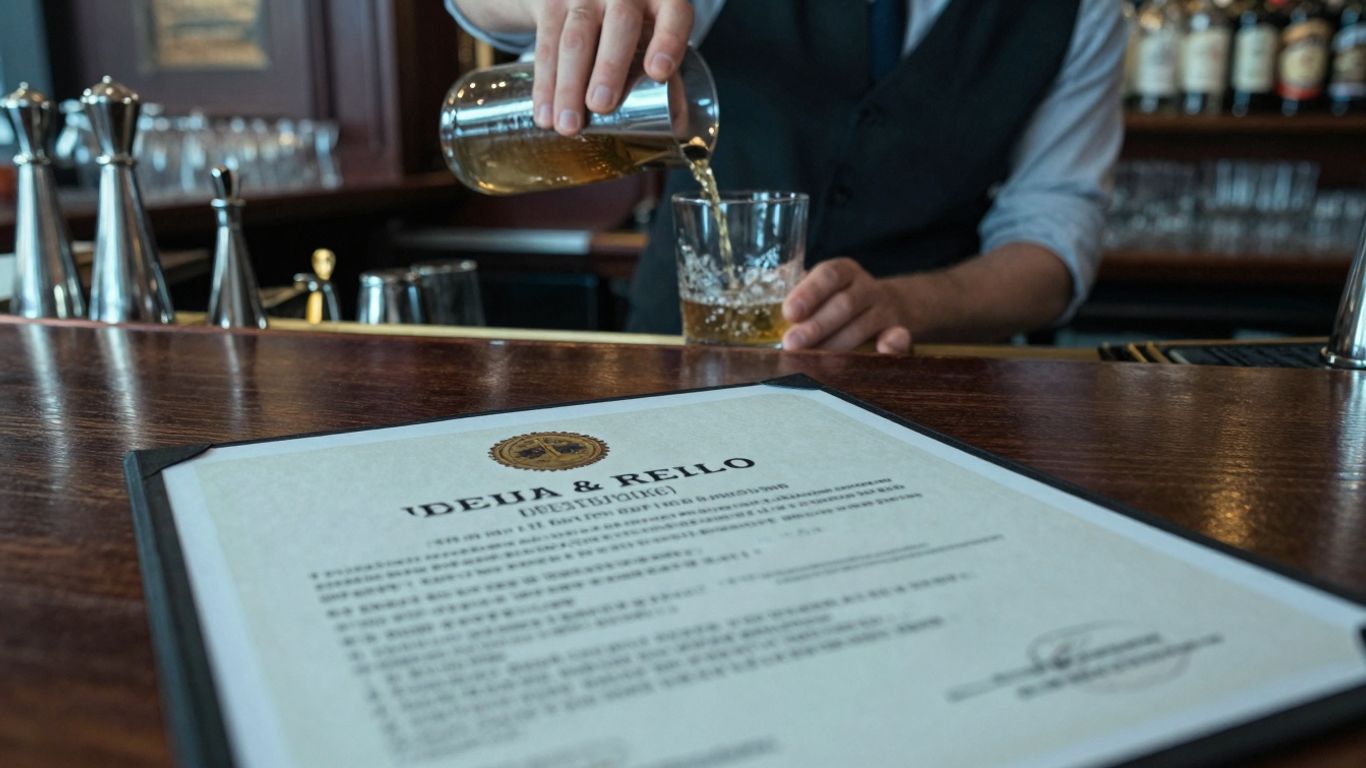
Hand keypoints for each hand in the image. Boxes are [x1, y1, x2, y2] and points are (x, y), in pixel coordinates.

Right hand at [525, 0, 694, 135]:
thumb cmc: (631, 24)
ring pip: (575, 39)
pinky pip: (546, 45)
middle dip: (609, 68)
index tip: (659, 72)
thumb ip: (668, 77)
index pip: (673, 15)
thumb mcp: (654, 39)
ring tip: (569, 125)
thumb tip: (678, 126)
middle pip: (619, 25)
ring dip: (569, 87)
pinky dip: (545, 85)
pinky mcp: (551, 3)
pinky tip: (545, 114)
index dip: (668, 42)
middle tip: (601, 105)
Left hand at [781, 258, 911, 353]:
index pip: (828, 276)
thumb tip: (765, 281)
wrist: (887, 305)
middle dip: (816, 326)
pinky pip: (898, 338)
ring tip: (812, 360)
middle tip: (791, 344)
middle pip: (844, 304)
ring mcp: (884, 309)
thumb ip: (795, 285)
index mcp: (844, 271)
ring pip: (862, 325)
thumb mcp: (821, 286)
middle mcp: (866, 287)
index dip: (809, 293)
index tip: (789, 312)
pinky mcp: (898, 331)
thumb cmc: (838, 298)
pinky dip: (892, 346)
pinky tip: (881, 352)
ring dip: (836, 344)